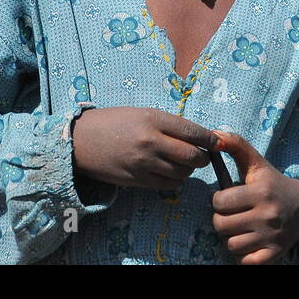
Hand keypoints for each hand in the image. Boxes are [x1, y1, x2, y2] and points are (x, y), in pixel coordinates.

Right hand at [71, 107, 213, 188]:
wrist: (82, 141)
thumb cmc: (114, 122)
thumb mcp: (142, 113)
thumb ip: (168, 124)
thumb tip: (197, 136)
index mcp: (153, 120)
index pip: (193, 132)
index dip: (210, 138)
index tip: (216, 141)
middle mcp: (151, 142)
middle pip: (192, 156)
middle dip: (203, 157)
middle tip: (202, 155)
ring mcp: (144, 164)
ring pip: (182, 173)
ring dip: (189, 170)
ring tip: (184, 163)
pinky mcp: (138, 180)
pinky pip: (168, 185)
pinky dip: (175, 180)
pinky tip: (171, 172)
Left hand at [211, 131, 298, 264]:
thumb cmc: (272, 183)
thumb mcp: (256, 162)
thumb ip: (235, 144)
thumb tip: (213, 135)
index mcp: (260, 191)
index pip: (220, 202)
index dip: (217, 200)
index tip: (226, 198)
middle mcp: (267, 215)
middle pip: (221, 225)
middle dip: (221, 219)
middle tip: (230, 214)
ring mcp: (272, 236)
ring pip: (231, 245)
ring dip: (231, 238)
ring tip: (239, 227)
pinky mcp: (275, 253)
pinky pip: (246, 262)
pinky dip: (243, 255)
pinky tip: (248, 242)